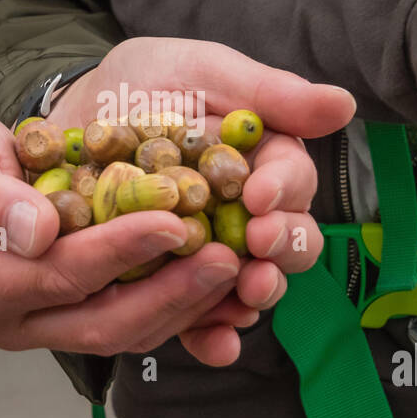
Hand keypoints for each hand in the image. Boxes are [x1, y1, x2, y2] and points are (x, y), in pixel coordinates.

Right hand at [0, 103, 253, 364]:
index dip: (122, 249)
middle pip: (104, 322)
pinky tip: (218, 276)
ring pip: (127, 330)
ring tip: (234, 266)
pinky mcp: (74, 313)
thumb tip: (40, 233)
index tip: (172, 218)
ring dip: (184, 303)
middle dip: (170, 292)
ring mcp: (46, 324)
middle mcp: (14, 321)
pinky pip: (134, 318)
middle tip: (225, 256)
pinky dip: (178, 303)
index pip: (64, 274)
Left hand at [48, 37, 356, 359]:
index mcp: (262, 163)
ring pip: (250, 285)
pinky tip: (216, 344)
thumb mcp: (201, 73)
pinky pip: (199, 320)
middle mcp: (246, 214)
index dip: (285, 190)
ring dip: (255, 295)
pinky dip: (211, 336)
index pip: (292, 181)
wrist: (73, 114)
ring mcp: (212, 253)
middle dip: (282, 249)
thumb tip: (342, 105)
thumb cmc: (144, 84)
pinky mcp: (172, 284)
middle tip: (259, 246)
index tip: (260, 196)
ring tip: (245, 298)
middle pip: (286, 242)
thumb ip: (268, 92)